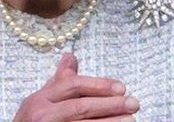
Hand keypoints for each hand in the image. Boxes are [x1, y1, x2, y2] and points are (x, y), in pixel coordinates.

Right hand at [13, 53, 138, 121]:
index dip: (98, 85)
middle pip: (81, 107)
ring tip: (131, 119)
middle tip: (134, 103)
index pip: (72, 86)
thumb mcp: (40, 100)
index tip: (121, 87)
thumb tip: (71, 57)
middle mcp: (44, 115)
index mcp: (40, 99)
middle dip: (110, 104)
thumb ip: (58, 82)